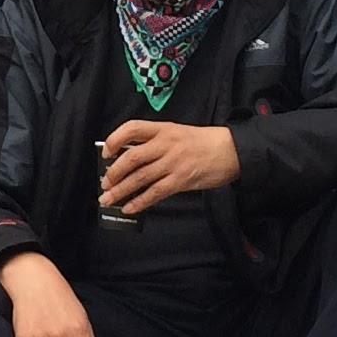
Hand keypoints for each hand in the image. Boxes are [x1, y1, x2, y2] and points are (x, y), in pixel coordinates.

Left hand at [98, 119, 239, 216]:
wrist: (231, 150)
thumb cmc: (204, 142)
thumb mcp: (178, 133)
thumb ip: (156, 143)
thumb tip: (131, 160)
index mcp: (163, 129)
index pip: (132, 128)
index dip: (114, 140)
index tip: (106, 152)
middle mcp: (166, 144)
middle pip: (131, 157)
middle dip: (113, 173)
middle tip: (105, 183)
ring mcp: (173, 162)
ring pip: (140, 177)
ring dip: (121, 191)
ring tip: (108, 199)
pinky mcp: (181, 180)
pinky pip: (155, 192)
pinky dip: (139, 202)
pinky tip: (130, 208)